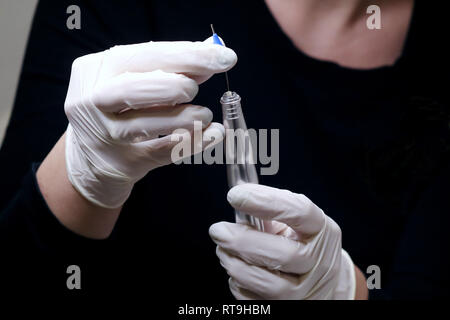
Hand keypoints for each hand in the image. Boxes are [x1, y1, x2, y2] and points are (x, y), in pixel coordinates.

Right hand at [64, 40, 236, 207]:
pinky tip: (212, 134)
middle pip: (132, 88)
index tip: (225, 57)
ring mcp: (101, 136)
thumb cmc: (120, 111)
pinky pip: (159, 153)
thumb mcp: (137, 84)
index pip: (143, 55)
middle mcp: (90, 101)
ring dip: (183, 118)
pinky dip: (190, 143)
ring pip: (143, 125)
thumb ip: (172, 69)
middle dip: (174, 85)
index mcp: (95, 69)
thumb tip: (213, 52)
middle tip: (198, 88)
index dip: (187, 55)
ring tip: (206, 115)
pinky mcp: (119, 163)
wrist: (93, 158)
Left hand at [209, 183, 355, 299]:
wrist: (323, 282)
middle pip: (282, 254)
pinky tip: (236, 269)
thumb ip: (273, 209)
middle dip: (243, 241)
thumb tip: (239, 196)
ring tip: (223, 249)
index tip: (235, 195)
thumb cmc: (302, 243)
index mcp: (322, 230)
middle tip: (218, 230)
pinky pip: (255, 300)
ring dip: (236, 264)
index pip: (299, 212)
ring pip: (267, 283)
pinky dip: (238, 284)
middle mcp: (320, 262)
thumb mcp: (297, 221)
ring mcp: (306, 291)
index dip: (265, 202)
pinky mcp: (289, 308)